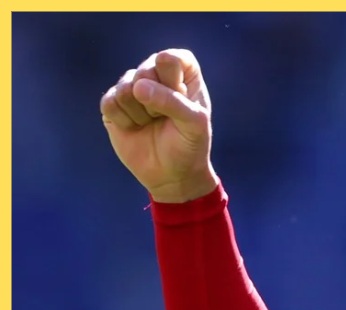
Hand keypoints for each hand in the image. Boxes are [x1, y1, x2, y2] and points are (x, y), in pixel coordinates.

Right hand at [100, 49, 218, 202]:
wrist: (172, 174)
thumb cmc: (190, 144)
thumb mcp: (194, 124)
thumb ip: (172, 102)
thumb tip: (137, 87)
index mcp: (183, 71)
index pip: (171, 58)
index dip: (172, 81)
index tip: (182, 98)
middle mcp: (156, 74)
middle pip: (145, 72)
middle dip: (156, 102)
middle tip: (166, 119)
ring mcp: (132, 87)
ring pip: (125, 88)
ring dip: (141, 114)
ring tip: (151, 123)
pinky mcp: (112, 103)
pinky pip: (109, 102)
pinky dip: (124, 121)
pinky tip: (135, 128)